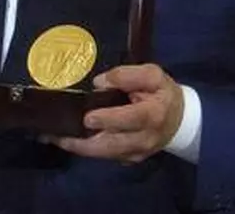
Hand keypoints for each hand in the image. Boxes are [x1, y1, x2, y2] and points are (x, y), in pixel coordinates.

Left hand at [48, 64, 184, 163]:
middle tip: (57, 136)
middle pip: (111, 145)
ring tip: (53, 137)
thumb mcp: (153, 75)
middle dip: (83, 142)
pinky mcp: (129, 159)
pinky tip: (68, 140)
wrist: (180, 121)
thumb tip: (100, 82)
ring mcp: (135, 153)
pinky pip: (105, 156)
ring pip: (104, 154)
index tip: (88, 118)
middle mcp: (143, 139)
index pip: (129, 119)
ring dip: (78, 147)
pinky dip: (86, 149)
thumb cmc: (163, 94)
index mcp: (152, 115)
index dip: (108, 119)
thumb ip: (128, 75)